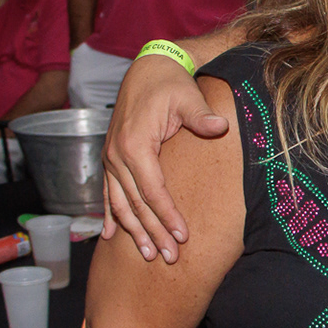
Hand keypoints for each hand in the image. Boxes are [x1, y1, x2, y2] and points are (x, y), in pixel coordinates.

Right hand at [98, 54, 229, 260]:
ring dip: (133, 232)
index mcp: (135, 144)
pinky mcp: (111, 159)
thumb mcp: (188, 96)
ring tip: (148, 255)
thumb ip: (201, 115)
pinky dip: (111, 216)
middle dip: (153, 233)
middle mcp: (117, 155)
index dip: (167, 215)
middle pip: (136, 204)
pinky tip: (111, 237)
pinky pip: (108, 193)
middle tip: (169, 258)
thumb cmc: (170, 84)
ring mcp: (110, 159)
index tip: (182, 236)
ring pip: (120, 204)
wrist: (148, 69)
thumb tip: (219, 127)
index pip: (153, 190)